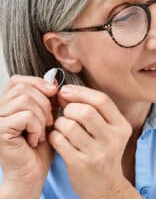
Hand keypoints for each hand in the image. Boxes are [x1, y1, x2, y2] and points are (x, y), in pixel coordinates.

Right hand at [0, 75, 57, 193]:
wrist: (33, 172)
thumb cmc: (40, 145)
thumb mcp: (47, 115)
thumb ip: (48, 98)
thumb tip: (54, 82)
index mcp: (8, 103)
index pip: (18, 80)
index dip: (38, 83)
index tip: (53, 93)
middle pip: (23, 88)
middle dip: (44, 103)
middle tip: (49, 121)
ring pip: (25, 100)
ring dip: (42, 117)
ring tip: (42, 132)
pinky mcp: (0, 130)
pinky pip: (26, 116)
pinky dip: (37, 128)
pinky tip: (34, 140)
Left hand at [49, 85, 132, 198]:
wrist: (105, 185)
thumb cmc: (103, 151)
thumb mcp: (108, 130)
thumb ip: (92, 110)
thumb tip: (65, 93)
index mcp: (121, 126)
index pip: (102, 100)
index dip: (80, 92)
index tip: (65, 90)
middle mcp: (113, 139)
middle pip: (85, 111)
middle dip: (69, 108)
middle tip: (66, 112)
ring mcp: (97, 154)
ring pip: (69, 126)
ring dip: (60, 122)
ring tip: (61, 126)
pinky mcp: (81, 165)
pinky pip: (59, 141)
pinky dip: (54, 135)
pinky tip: (57, 138)